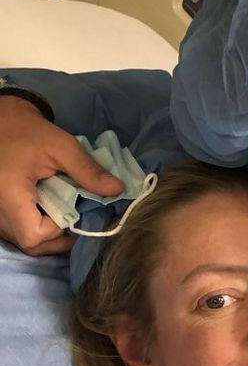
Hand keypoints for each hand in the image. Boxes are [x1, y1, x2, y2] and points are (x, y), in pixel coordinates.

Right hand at [0, 96, 122, 254]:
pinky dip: (37, 227)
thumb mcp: (61, 146)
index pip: (34, 235)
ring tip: (64, 214)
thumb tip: (117, 190)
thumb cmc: (27, 131)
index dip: (57, 231)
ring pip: (25, 241)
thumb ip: (88, 170)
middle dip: (58, 237)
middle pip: (31, 244)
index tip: (71, 213)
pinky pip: (19, 231)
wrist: (1, 121)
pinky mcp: (0, 212)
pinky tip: (50, 211)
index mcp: (9, 196)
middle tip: (75, 218)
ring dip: (49, 234)